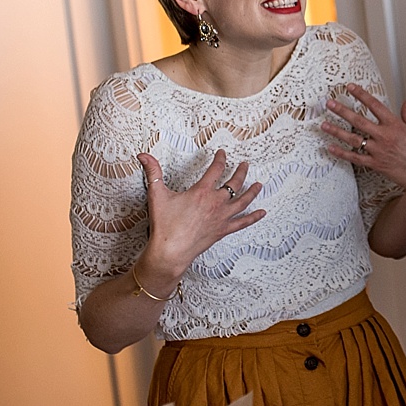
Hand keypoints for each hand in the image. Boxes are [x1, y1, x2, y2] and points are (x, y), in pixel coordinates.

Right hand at [138, 150, 264, 283]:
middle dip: (241, 172)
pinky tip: (262, 213)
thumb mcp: (157, 194)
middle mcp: (216, 203)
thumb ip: (153, 172)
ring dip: (252, 192)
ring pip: (243, 201)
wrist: (170, 251)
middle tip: (245, 164)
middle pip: (234, 183)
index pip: (215, 169)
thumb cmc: (165, 226)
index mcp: (202, 192)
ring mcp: (222, 217)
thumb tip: (144, 156)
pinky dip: (254, 217)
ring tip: (259, 184)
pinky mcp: (223, 230)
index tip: (222, 153)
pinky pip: (243, 222)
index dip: (220, 159)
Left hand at [322, 84, 405, 199]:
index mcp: (395, 125)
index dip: (361, 95)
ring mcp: (378, 151)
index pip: (375, 105)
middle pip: (359, 121)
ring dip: (337, 131)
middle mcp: (384, 137)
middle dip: (342, 111)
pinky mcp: (376, 164)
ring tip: (324, 125)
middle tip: (329, 103)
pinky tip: (331, 147)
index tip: (350, 87)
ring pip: (353, 139)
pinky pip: (355, 158)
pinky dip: (342, 153)